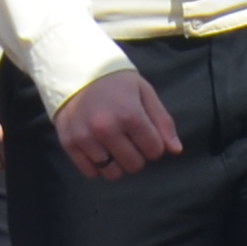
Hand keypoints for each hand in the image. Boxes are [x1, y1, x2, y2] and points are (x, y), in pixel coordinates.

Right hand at [56, 67, 182, 179]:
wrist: (79, 72)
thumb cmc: (118, 83)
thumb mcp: (145, 93)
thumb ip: (163, 122)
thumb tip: (176, 150)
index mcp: (130, 115)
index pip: (155, 151)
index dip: (154, 145)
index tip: (146, 135)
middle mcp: (106, 129)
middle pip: (135, 165)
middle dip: (138, 156)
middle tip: (130, 140)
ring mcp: (86, 138)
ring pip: (113, 173)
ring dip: (117, 163)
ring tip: (114, 146)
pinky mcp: (70, 143)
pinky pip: (91, 172)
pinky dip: (98, 166)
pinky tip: (99, 150)